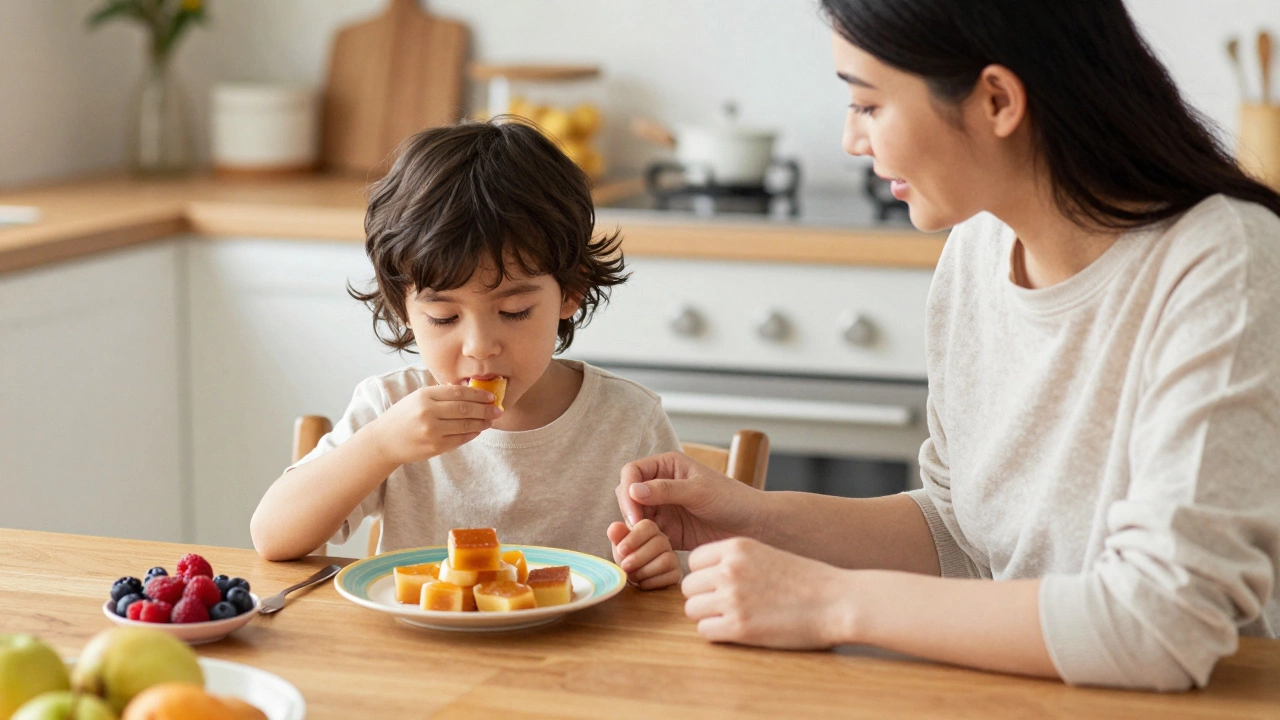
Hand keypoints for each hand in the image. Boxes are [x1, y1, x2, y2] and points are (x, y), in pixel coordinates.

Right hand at [368, 384, 499, 465]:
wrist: (384, 441)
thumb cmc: (404, 416)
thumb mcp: (417, 398)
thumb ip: (441, 393)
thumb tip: (469, 391)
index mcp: (424, 396)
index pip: (458, 393)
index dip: (478, 394)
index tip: (490, 396)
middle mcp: (428, 412)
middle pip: (465, 409)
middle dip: (485, 409)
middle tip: (498, 409)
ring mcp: (432, 431)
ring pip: (465, 425)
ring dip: (482, 423)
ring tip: (491, 420)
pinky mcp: (435, 447)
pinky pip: (460, 439)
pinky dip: (472, 434)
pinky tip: (478, 430)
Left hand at [607, 520, 680, 588]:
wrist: (634, 581)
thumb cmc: (627, 560)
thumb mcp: (619, 548)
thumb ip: (617, 536)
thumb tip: (614, 527)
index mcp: (649, 530)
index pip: (648, 526)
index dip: (634, 538)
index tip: (621, 550)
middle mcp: (664, 541)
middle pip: (659, 543)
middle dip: (638, 557)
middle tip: (625, 567)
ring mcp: (672, 557)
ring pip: (666, 560)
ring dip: (645, 571)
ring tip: (633, 576)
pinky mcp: (675, 574)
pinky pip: (670, 576)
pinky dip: (652, 582)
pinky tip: (642, 584)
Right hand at [615, 451, 762, 550]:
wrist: (753, 525)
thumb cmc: (731, 499)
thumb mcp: (698, 491)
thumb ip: (665, 490)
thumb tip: (632, 490)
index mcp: (667, 465)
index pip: (632, 472)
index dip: (628, 491)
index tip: (635, 515)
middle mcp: (661, 484)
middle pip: (628, 495)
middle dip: (628, 512)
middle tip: (637, 532)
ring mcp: (663, 508)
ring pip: (634, 517)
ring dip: (633, 530)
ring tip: (640, 544)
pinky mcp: (667, 529)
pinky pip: (646, 534)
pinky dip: (643, 542)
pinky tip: (649, 551)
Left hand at [682, 537, 853, 648]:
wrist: (838, 602)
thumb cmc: (806, 580)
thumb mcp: (767, 554)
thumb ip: (737, 560)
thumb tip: (707, 575)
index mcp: (736, 547)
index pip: (694, 561)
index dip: (704, 576)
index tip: (720, 585)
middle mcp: (729, 569)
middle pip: (689, 587)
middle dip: (703, 598)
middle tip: (726, 606)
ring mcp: (732, 598)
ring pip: (692, 610)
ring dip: (708, 617)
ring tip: (732, 619)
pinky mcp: (739, 627)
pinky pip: (704, 632)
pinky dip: (716, 634)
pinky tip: (738, 632)